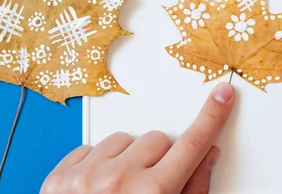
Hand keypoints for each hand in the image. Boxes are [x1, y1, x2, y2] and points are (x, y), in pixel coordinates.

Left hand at [41, 83, 234, 193]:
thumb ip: (194, 189)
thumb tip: (207, 155)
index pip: (193, 144)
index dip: (211, 117)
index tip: (222, 96)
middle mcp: (119, 182)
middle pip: (158, 140)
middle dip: (159, 158)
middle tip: (150, 186)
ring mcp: (85, 177)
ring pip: (124, 139)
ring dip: (127, 159)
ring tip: (120, 191)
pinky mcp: (59, 177)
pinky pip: (90, 148)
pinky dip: (98, 163)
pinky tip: (98, 189)